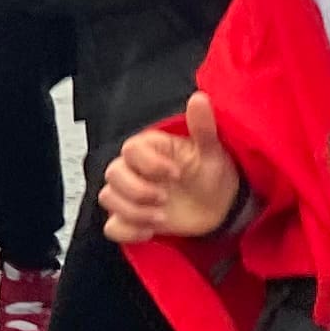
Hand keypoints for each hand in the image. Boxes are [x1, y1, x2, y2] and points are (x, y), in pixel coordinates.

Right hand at [100, 93, 238, 245]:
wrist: (221, 206)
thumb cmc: (212, 172)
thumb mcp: (211, 150)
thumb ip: (202, 126)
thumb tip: (199, 98)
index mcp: (150, 150)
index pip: (130, 150)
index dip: (149, 164)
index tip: (176, 174)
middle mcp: (135, 170)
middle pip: (113, 175)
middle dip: (137, 191)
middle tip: (165, 199)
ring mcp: (131, 196)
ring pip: (109, 199)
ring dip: (133, 211)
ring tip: (161, 217)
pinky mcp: (132, 219)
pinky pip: (113, 227)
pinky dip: (127, 231)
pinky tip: (150, 233)